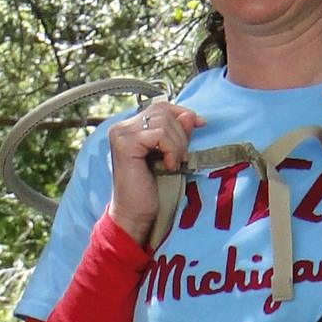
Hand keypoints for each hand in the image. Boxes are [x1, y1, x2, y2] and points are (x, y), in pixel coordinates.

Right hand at [108, 101, 199, 246]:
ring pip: (163, 122)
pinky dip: (170, 150)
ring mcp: (120, 134)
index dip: (182, 113)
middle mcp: (121, 127)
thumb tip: (190, 116)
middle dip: (180, 134)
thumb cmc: (152, 189)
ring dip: (177, 145)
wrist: (135, 214)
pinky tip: (168, 166)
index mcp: (130, 127)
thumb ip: (178, 134)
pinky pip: (159, 134)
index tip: (201, 124)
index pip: (160, 107)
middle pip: (163, 112)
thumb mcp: (170, 155)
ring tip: (173, 164)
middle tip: (180, 158)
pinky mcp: (125, 144)